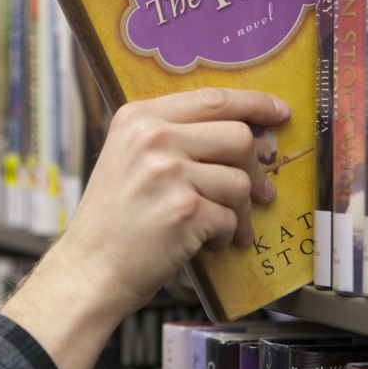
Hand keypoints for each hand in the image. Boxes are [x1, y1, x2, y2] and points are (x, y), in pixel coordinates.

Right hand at [2, 87, 290, 368]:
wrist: (89, 270)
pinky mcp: (184, 212)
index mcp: (138, 119)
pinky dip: (225, 235)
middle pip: (237, 136)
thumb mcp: (129, 159)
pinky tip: (205, 242)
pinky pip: (230, 218)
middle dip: (255, 167)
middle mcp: (152, 140)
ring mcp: (168, 175)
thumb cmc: (114, 220)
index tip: (278, 112)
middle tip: (259, 190)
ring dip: (240, 210)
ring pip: (240, 181)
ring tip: (221, 226)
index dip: (254, 104)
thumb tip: (247, 132)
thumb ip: (176, 137)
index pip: (212, 99)